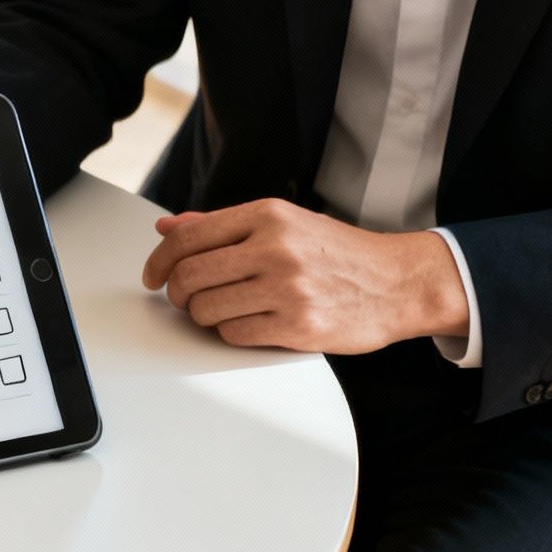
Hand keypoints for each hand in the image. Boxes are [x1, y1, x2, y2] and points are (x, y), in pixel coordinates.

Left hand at [141, 198, 468, 353]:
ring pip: (206, 309)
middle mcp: (275, 247)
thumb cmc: (337, 253)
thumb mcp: (283, 222)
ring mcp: (287, 288)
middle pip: (189, 276)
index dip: (159, 260)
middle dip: (177, 293)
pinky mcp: (298, 326)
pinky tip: (247, 323)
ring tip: (220, 310)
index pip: (188, 237)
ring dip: (202, 316)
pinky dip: (230, 333)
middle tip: (183, 298)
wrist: (398, 282)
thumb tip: (166, 226)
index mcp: (268, 215)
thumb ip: (222, 225)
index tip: (153, 275)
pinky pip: (234, 335)